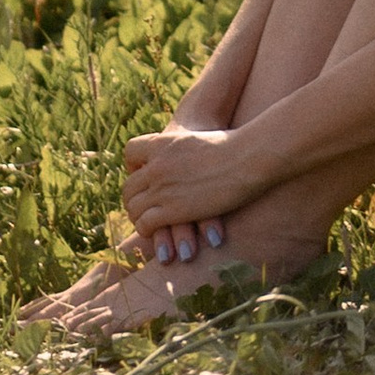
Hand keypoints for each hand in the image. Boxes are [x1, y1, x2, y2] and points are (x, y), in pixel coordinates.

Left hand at [119, 122, 254, 264]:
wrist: (245, 157)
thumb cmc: (232, 147)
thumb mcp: (197, 139)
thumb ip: (183, 147)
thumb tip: (189, 155)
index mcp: (162, 143)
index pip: (131, 152)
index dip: (134, 167)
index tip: (145, 177)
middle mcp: (156, 165)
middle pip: (129, 186)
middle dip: (133, 200)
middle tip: (142, 211)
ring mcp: (162, 188)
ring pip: (133, 207)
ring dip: (138, 219)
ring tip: (147, 227)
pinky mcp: (172, 210)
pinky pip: (145, 224)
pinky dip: (146, 231)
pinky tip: (154, 234)